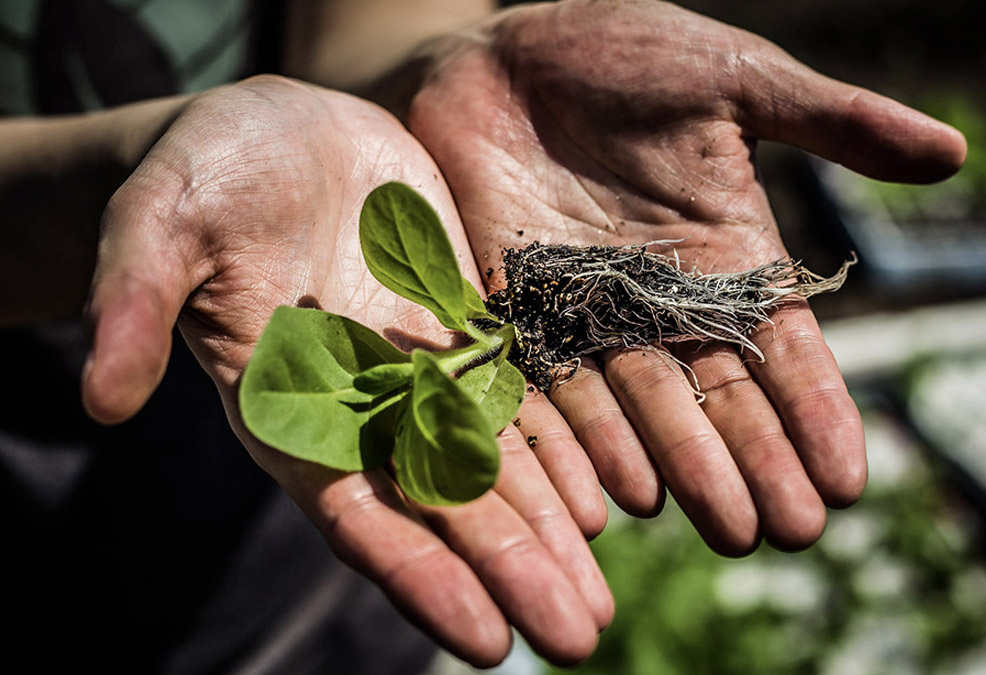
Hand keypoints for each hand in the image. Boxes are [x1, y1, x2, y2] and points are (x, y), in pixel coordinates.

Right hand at [81, 75, 610, 666]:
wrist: (273, 131)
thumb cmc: (202, 177)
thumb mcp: (159, 224)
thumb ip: (136, 304)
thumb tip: (97, 397)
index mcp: (292, 409)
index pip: (359, 514)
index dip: (422, 575)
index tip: (486, 640)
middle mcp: (364, 409)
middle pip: (446, 506)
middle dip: (511, 571)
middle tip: (580, 637)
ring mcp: (421, 371)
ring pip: (496, 464)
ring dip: (549, 528)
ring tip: (601, 596)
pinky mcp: (462, 325)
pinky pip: (521, 393)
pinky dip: (563, 442)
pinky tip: (610, 491)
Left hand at [402, 0, 966, 552]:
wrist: (499, 51)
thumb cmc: (619, 51)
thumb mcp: (733, 78)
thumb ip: (829, 122)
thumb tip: (951, 153)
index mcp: (724, 252)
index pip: (781, 345)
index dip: (815, 409)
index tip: (847, 478)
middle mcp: (660, 298)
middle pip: (715, 392)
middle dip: (754, 460)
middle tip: (789, 530)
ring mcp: (586, 311)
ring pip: (640, 406)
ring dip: (682, 468)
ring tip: (721, 526)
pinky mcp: (514, 310)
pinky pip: (550, 384)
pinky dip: (583, 439)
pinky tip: (619, 492)